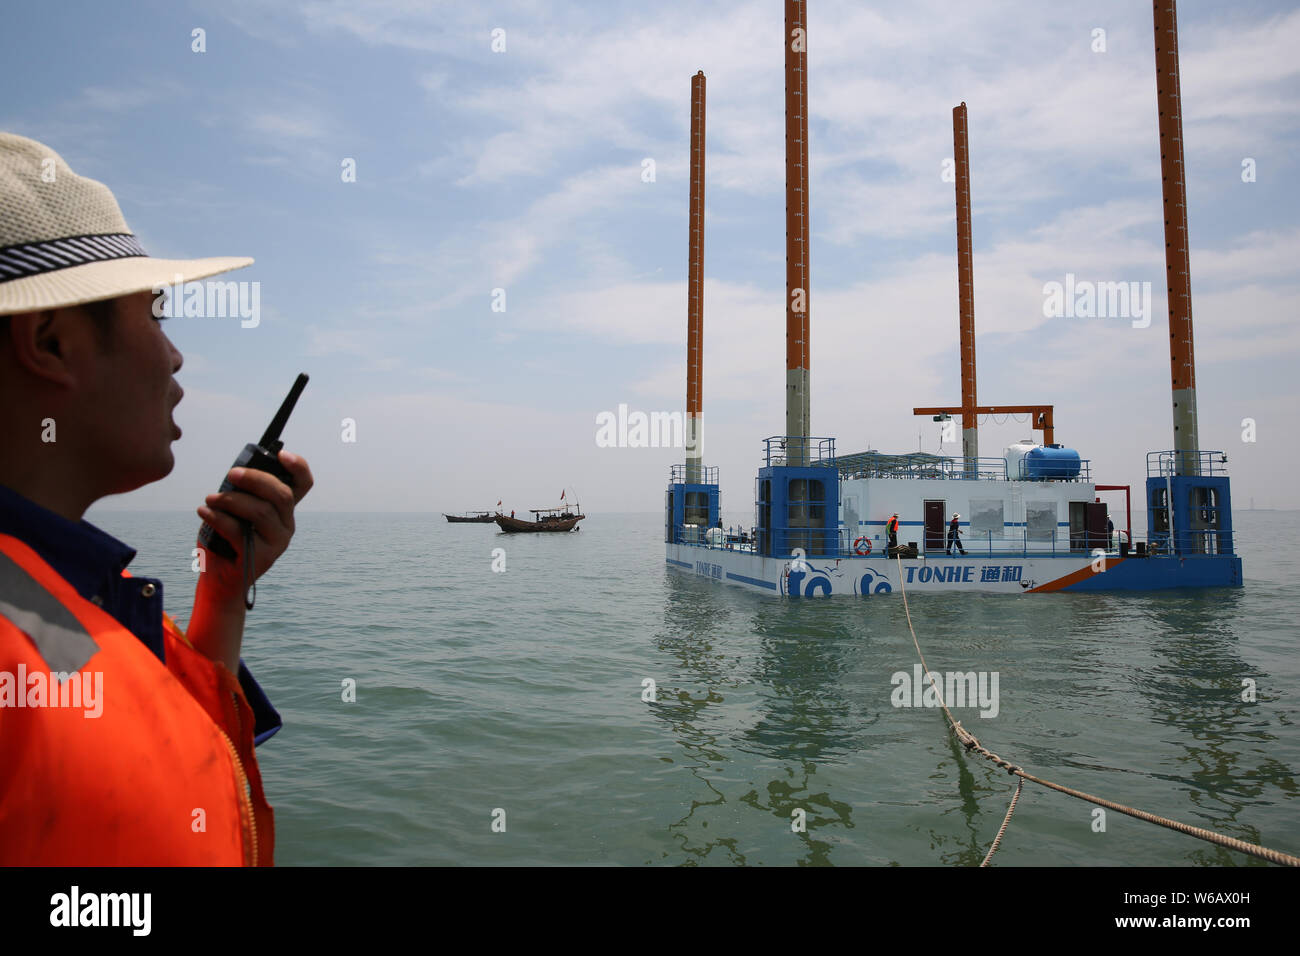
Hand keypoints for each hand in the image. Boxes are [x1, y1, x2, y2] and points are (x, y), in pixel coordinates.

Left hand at [196, 450, 313, 601]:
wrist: (219, 580)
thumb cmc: (225, 541)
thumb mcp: (236, 511)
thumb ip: (242, 494)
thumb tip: (235, 474)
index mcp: (283, 510)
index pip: (303, 485)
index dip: (298, 467)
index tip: (281, 455)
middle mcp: (286, 525)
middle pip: (282, 495)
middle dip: (255, 479)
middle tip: (231, 474)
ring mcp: (278, 542)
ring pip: (261, 512)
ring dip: (231, 500)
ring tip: (209, 499)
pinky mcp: (262, 557)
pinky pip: (240, 531)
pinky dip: (219, 518)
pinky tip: (204, 512)